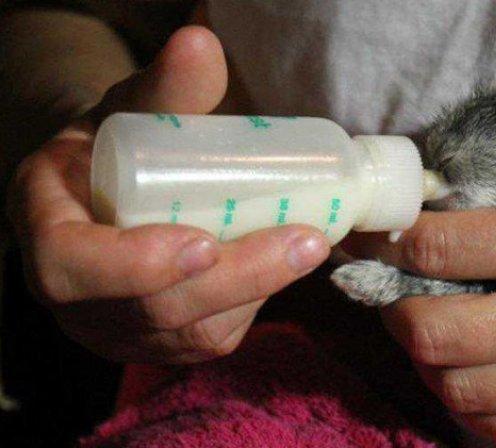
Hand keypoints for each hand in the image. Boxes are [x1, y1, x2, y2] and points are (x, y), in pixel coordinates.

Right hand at [8, 26, 329, 363]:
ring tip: (309, 245)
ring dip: (259, 290)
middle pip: (153, 310)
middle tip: (302, 240)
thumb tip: (201, 43)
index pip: (70, 269)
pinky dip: (257, 301)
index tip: (202, 242)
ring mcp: (123, 329)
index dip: (133, 266)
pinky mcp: (166, 343)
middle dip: (235, 277)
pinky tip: (285, 263)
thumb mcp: (127, 112)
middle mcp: (81, 297)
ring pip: (193, 332)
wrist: (114, 191)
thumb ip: (162, 89)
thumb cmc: (116, 147)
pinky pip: (213, 337)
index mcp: (48, 233)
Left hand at [343, 158, 495, 446]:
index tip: (385, 246)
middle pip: (433, 332)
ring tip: (437, 341)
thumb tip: (433, 193)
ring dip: (430, 366)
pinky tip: (477, 380)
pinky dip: (472, 409)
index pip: (440, 249)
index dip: (393, 247)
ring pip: (458, 390)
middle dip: (398, 315)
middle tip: (401, 301)